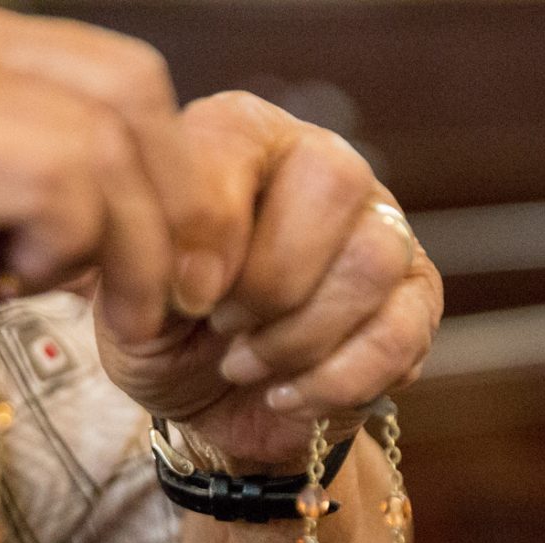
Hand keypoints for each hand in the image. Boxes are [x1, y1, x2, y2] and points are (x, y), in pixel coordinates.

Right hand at [0, 0, 222, 363]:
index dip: (161, 172)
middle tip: (186, 295)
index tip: (167, 261)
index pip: (105, 72)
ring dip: (144, 248)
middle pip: (134, 88)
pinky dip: (75, 248)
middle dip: (183, 204)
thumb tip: (87, 247)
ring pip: (110, 141)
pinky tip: (24, 293)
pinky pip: (57, 183)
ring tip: (120, 317)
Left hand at [93, 93, 443, 469]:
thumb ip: (146, 258)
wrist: (208, 404)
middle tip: (225, 327)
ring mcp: (381, 231)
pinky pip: (401, 332)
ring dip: (301, 336)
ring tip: (246, 365)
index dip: (216, 224)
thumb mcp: (129, 292)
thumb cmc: (166, 329)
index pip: (244, 136)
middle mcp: (323, 166)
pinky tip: (288, 395)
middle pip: (337, 180)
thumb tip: (196, 276)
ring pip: (374, 259)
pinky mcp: (415, 302)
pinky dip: (335, 381)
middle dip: (272, 279)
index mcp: (243, 137)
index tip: (188, 295)